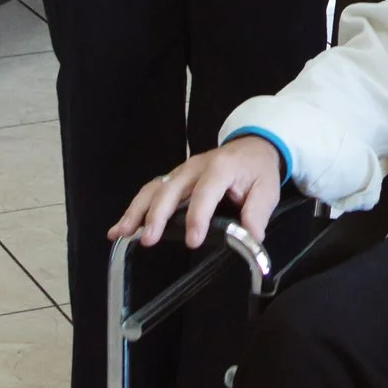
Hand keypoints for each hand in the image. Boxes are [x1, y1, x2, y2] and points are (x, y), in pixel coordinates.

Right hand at [111, 138, 282, 255]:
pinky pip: (150, 192)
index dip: (197, 216)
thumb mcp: (268, 189)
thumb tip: (252, 235)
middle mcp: (196, 167)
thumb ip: (258, 212)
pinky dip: (134, 210)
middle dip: (157, 215)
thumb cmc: (256, 169)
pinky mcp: (173, 179)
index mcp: (221, 167)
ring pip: (154, 189)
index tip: (192, 240)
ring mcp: (181, 171)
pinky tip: (120, 228)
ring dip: (137, 211)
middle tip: (149, 239)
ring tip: (122, 233)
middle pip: (171, 189)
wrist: (251, 147)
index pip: (206, 192)